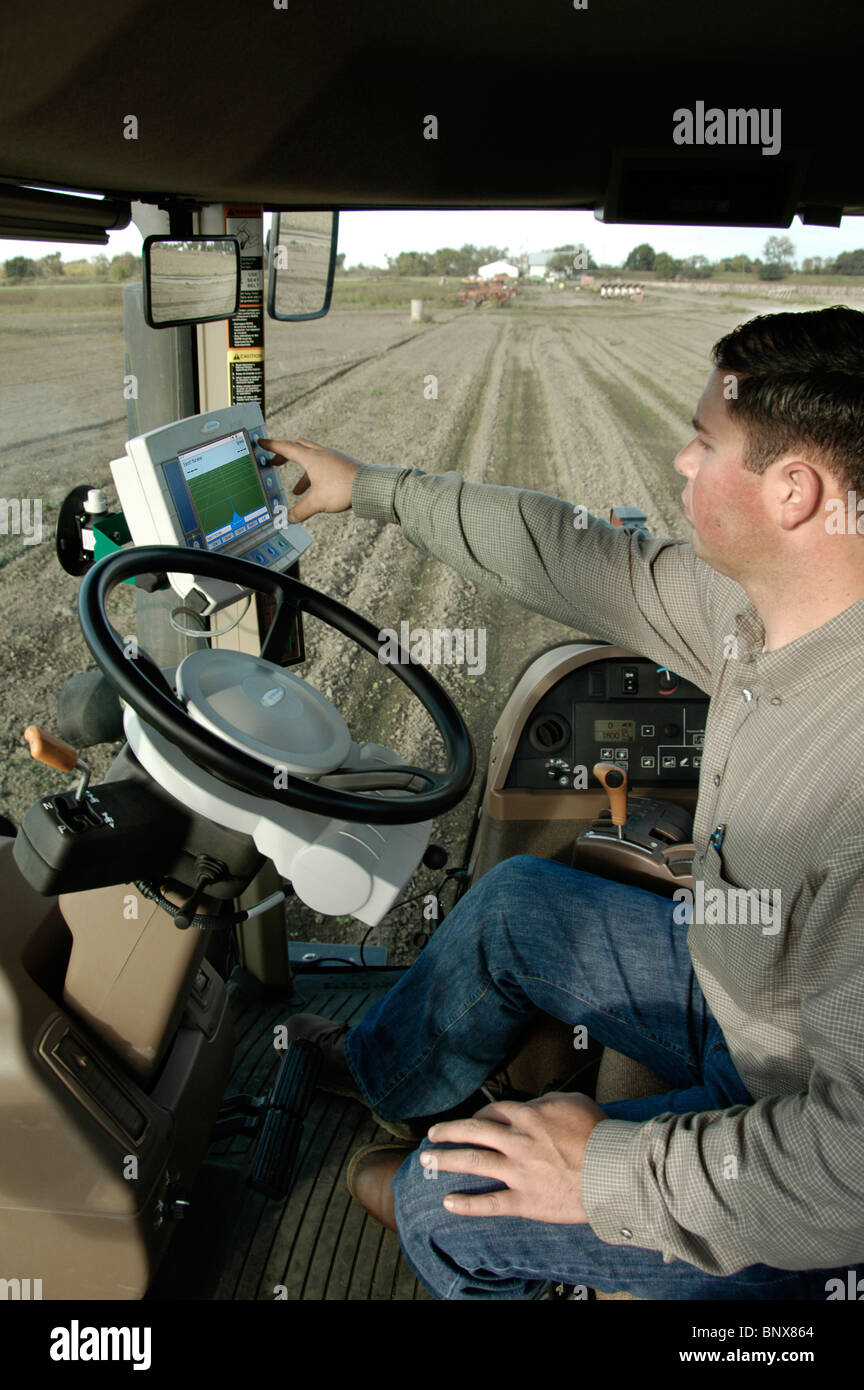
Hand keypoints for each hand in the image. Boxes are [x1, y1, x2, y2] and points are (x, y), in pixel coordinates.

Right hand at [258, 438, 366, 522]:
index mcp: (311, 458)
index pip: (286, 448)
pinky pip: (322, 466)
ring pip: (311, 459)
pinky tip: (317, 491)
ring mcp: (332, 458)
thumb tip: (289, 518)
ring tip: (296, 491)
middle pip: (298, 448)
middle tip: (275, 463)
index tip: (261, 442)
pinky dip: (314, 476)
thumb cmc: (342, 489)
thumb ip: (301, 511)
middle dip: (284, 455)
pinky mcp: (341, 465)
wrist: (369, 485)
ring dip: (301, 472)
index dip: (272, 446)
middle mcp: (321, 454)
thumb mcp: (317, 502)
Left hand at [423, 1092, 606, 1222]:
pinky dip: (467, 1204)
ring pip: (474, 1162)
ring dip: (447, 1161)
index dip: (480, 1114)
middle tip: (431, 1135)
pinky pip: (490, 1203)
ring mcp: (519, 1172)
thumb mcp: (573, 1101)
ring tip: (427, 1161)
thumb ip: (549, 1101)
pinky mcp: (526, 1201)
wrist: (613, 1170)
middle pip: (474, 1132)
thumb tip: (537, 1104)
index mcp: (528, 1116)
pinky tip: (449, 1202)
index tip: (472, 1119)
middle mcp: (517, 1141)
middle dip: (449, 1132)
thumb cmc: (599, 1134)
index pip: (494, 1111)